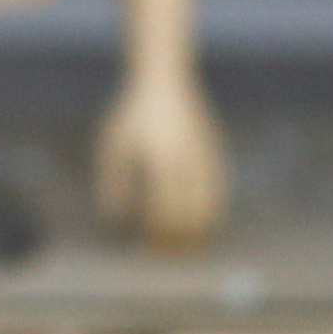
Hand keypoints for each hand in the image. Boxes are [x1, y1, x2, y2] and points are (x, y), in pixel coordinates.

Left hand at [92, 63, 226, 244]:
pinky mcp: (216, 157)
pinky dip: (209, 216)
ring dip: (196, 234)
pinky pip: (219, 196)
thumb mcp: (114, 146)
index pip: (165, 213)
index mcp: (162, 159)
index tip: (143, 249)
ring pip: (210, 211)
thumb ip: (113, 184)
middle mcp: (189, 161)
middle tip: (159, 252)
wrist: (165, 81)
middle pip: (189, 218)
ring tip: (178, 245)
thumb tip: (117, 222)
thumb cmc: (131, 115)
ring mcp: (207, 159)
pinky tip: (194, 226)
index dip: (156, 237)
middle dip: (175, 241)